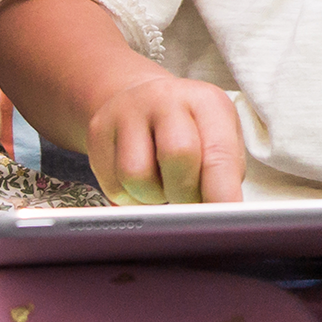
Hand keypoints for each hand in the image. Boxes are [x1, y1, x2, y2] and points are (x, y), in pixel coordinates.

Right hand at [84, 70, 244, 205]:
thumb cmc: (192, 131)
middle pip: (177, 156)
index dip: (222, 193)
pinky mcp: (97, 132)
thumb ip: (224, 173)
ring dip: (155, 198)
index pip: (219, 153)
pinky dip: (132, 199)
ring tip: (165, 188)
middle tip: (191, 204)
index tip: (224, 222)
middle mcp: (165, 99)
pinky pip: (113, 186)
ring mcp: (127, 111)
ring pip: (137, 177)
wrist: (144, 102)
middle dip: (186, 195)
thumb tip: (220, 212)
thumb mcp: (220, 139)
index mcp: (206, 101)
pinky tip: (143, 184)